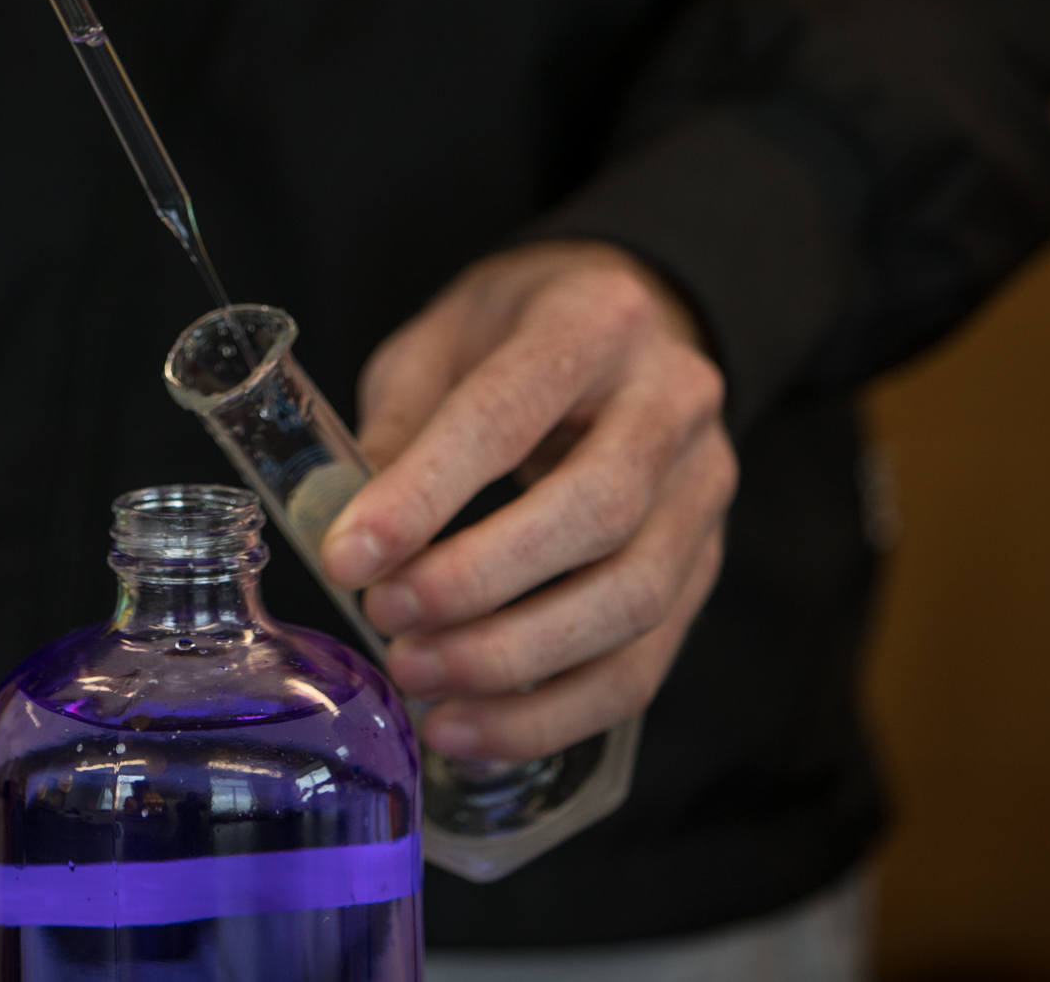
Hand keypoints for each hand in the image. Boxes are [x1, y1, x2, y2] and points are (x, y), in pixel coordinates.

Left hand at [320, 241, 735, 762]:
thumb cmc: (515, 331)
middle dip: (479, 584)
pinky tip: (474, 729)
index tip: (348, 557)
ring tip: (421, 683)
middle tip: (387, 621)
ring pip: (634, 600)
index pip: (509, 414)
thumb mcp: (439, 342)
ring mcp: (705, 486)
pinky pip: (646, 662)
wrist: (627, 320)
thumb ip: (399, 426)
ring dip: (516, 662)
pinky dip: (556, 712)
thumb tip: (342, 528)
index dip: (426, 493)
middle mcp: (672, 400)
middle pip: (596, 513)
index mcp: (593, 320)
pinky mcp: (707, 562)